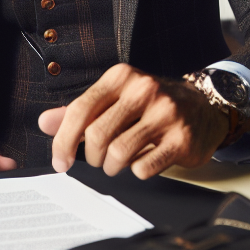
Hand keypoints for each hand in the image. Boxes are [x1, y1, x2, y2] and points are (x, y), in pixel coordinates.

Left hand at [38, 64, 229, 178]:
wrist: (204, 106)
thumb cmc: (151, 105)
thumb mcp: (115, 98)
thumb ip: (80, 111)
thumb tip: (45, 123)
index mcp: (121, 77)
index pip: (80, 111)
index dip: (63, 141)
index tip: (60, 161)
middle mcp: (144, 89)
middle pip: (97, 135)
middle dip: (92, 158)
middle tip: (98, 161)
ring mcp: (166, 113)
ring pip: (119, 153)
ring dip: (112, 167)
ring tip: (118, 164)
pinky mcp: (182, 139)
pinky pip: (144, 167)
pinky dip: (137, 171)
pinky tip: (143, 161)